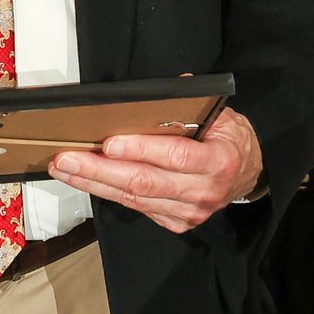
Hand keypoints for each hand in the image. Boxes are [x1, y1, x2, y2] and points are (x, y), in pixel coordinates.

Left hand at [48, 106, 262, 234]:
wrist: (248, 174)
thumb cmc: (229, 140)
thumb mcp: (221, 116)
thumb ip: (191, 105)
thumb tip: (162, 90)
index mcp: (219, 161)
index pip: (175, 157)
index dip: (141, 150)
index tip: (109, 143)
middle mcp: (203, 192)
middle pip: (144, 183)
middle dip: (100, 170)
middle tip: (67, 158)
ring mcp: (188, 212)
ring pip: (133, 198)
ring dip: (94, 183)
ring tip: (65, 168)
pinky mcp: (176, 222)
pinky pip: (136, 208)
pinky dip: (108, 193)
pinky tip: (86, 180)